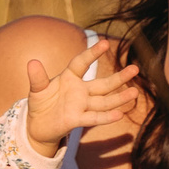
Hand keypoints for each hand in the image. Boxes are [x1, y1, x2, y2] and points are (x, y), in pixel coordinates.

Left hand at [23, 38, 139, 149]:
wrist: (37, 125)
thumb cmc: (40, 103)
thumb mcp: (37, 89)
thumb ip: (37, 77)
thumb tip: (32, 62)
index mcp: (69, 77)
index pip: (82, 63)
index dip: (92, 53)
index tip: (105, 43)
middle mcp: (79, 91)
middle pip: (103, 84)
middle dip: (119, 77)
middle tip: (135, 68)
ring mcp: (81, 105)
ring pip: (104, 101)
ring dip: (119, 98)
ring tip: (135, 93)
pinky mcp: (77, 120)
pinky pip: (94, 117)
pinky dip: (106, 117)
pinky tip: (119, 114)